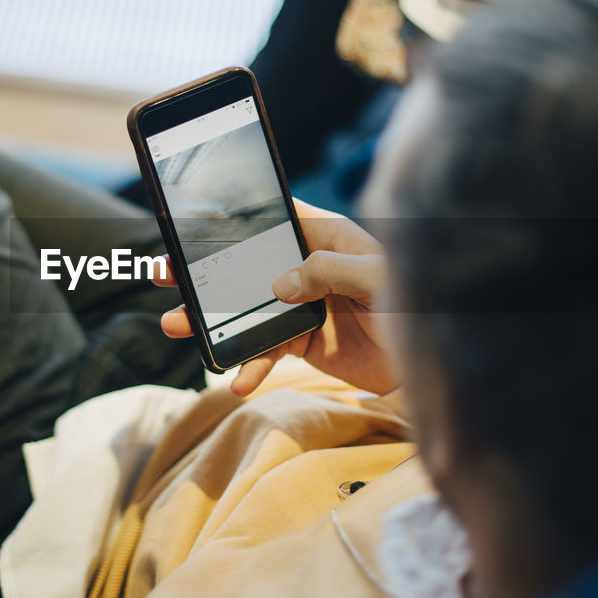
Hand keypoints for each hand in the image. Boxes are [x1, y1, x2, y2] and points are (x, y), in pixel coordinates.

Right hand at [157, 200, 395, 396]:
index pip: (274, 217)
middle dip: (204, 272)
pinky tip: (237, 381)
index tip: (192, 220)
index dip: (235, 216)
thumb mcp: (378, 278)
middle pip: (246, 265)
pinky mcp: (301, 342)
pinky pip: (266, 352)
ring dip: (211, 321)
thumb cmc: (418, 304)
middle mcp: (306, 268)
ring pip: (245, 310)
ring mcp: (300, 306)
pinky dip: (250, 367)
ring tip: (177, 327)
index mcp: (325, 237)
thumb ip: (330, 271)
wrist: (432, 363)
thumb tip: (280, 284)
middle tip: (164, 273)